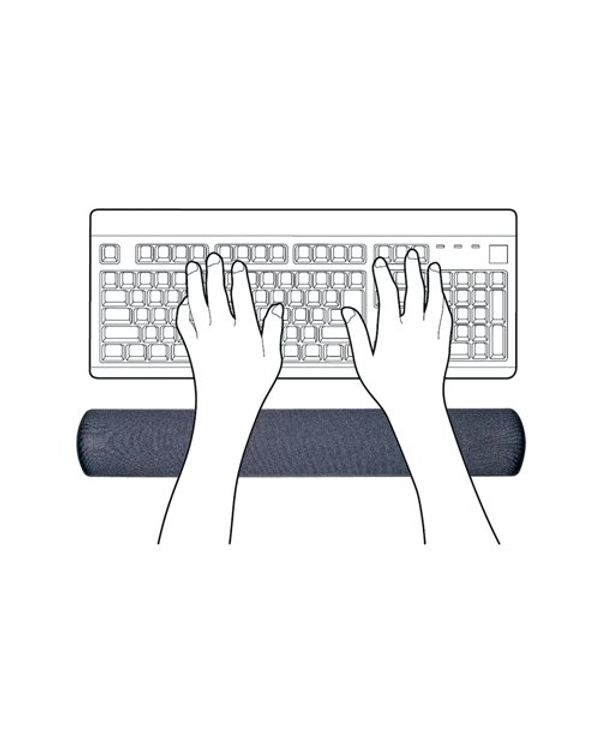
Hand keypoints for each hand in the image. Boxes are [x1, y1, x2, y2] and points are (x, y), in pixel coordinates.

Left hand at [177, 253, 282, 419]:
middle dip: (214, 273)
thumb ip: (273, 331)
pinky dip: (183, 309)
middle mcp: (223, 332)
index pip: (241, 296)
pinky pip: (184, 323)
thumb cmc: (252, 388)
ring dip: (194, 283)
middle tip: (213, 258)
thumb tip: (276, 307)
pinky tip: (186, 300)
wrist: (225, 411)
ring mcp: (205, 339)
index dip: (238, 277)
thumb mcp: (272, 360)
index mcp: (245, 333)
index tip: (237, 265)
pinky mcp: (193, 348)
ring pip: (196, 303)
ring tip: (193, 267)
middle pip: (216, 294)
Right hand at [342, 249, 451, 415]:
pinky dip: (443, 304)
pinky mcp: (442, 345)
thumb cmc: (388, 388)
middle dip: (412, 269)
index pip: (388, 294)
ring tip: (432, 268)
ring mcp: (430, 336)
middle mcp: (414, 330)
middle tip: (411, 255)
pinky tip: (442, 297)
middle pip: (415, 291)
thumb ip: (357, 333)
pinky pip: (446, 318)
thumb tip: (349, 312)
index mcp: (392, 332)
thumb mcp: (365, 362)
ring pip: (435, 301)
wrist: (416, 406)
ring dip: (434, 282)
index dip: (384, 276)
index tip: (381, 264)